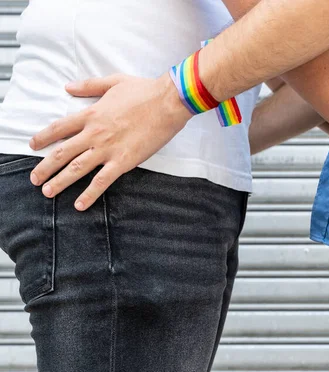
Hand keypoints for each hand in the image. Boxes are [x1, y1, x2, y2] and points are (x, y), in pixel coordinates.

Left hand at [29, 73, 191, 210]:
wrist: (168, 103)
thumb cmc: (145, 91)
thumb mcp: (114, 82)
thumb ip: (89, 86)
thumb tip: (68, 87)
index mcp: (91, 114)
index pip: (60, 128)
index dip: (43, 137)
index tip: (33, 145)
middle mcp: (94, 133)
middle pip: (62, 152)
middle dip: (45, 167)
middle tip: (34, 178)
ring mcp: (108, 149)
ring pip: (76, 168)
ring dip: (59, 182)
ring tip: (47, 192)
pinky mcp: (123, 161)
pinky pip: (102, 181)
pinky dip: (89, 194)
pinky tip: (79, 204)